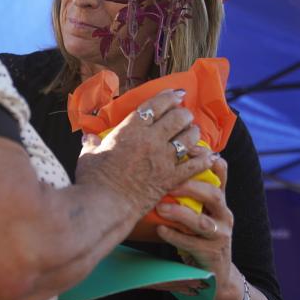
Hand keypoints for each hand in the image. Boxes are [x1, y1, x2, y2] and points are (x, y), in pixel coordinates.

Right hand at [76, 90, 216, 219]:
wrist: (104, 206)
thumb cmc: (92, 180)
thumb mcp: (88, 156)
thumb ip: (92, 144)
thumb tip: (89, 138)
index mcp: (130, 129)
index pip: (155, 105)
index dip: (168, 96)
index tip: (176, 94)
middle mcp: (150, 140)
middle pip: (176, 117)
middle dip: (183, 113)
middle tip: (184, 114)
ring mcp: (163, 159)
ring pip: (188, 138)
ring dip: (193, 133)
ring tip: (192, 132)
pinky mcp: (171, 179)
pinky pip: (194, 166)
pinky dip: (204, 160)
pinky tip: (210, 157)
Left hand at [154, 157, 242, 299]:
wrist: (216, 272)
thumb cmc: (199, 234)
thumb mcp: (198, 209)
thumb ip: (188, 189)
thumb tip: (164, 160)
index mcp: (220, 198)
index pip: (221, 171)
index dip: (206, 157)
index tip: (188, 147)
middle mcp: (224, 214)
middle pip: (214, 195)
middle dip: (191, 187)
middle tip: (169, 184)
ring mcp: (221, 235)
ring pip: (203, 223)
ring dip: (181, 214)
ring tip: (161, 209)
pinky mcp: (212, 254)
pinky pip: (193, 244)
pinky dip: (175, 236)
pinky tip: (160, 230)